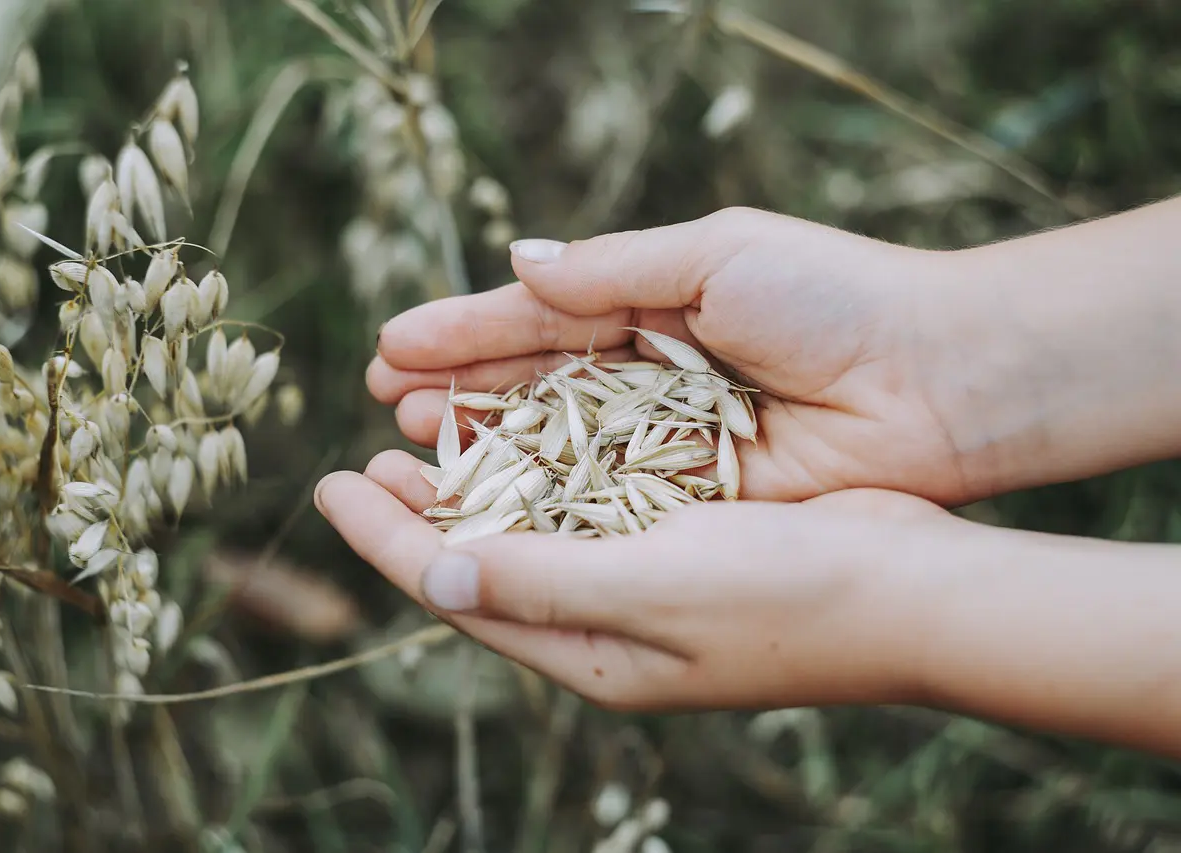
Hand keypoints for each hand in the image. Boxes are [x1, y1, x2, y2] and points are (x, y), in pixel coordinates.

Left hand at [314, 449, 957, 711]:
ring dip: (476, 482)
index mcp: (590, 651)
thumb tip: (431, 572)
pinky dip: (544, 467)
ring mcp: (646, 584)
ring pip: (533, 528)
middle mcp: (607, 623)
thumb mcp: (653, 589)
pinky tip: (525, 429)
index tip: (326, 484)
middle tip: (363, 457)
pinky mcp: (683, 540)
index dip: (385, 539)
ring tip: (423, 435)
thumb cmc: (789, 596)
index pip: (457, 590)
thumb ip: (540, 582)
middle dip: (418, 511)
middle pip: (484, 560)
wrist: (914, 590)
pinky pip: (588, 502)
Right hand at [367, 207, 978, 503]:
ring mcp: (667, 442)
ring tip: (413, 446)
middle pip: (534, 386)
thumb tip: (517, 262)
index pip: (538, 318)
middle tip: (385, 403)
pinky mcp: (694, 499)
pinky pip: (604, 500)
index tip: (392, 346)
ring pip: (557, 447)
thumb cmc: (833, 298)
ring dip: (486, 446)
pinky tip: (488, 500)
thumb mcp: (716, 256)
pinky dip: (547, 499)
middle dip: (460, 391)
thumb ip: (610, 269)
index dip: (465, 332)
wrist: (938, 381)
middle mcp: (650, 376)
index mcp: (653, 304)